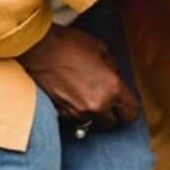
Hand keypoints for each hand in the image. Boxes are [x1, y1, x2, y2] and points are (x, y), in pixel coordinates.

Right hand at [17, 25, 139, 130]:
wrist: (38, 49)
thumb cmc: (69, 45)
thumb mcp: (101, 49)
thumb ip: (113, 67)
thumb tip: (115, 77)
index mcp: (112, 89)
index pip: (131, 114)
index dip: (129, 110)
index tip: (125, 106)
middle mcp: (97, 106)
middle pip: (112, 124)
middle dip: (111, 114)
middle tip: (105, 101)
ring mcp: (77, 113)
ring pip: (93, 124)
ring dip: (92, 114)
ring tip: (85, 97)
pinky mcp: (61, 115)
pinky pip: (76, 120)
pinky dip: (76, 112)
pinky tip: (72, 97)